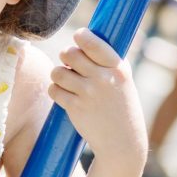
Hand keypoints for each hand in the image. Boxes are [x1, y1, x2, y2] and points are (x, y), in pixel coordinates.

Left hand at [48, 28, 147, 168]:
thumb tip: (83, 37)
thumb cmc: (120, 104)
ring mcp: (89, 93)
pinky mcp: (75, 107)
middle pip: (69, 53)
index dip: (80, 36)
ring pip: (57, 71)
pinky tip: (66, 96)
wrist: (122, 141)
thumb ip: (106, 60)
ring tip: (69, 82)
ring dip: (59, 75)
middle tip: (70, 64)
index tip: (78, 38)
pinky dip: (56, 91)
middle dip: (66, 56)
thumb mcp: (122, 79)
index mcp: (118, 68)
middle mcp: (104, 79)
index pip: (92, 42)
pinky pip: (53, 89)